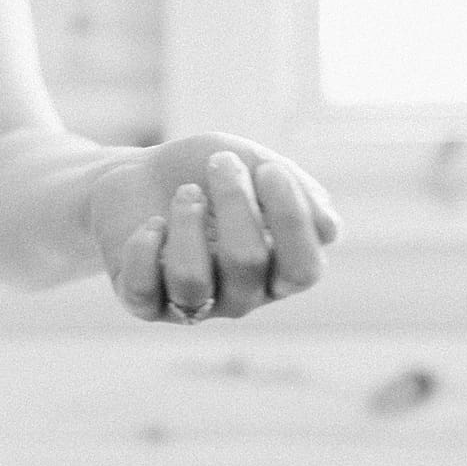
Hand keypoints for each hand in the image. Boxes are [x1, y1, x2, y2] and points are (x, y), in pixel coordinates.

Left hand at [89, 133, 340, 323]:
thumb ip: (296, 190)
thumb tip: (329, 231)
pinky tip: (152, 223)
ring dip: (186, 222)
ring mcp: (191, 304)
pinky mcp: (143, 302)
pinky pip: (143, 293)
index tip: (268, 168)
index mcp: (278, 270)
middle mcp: (241, 296)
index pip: (303, 269)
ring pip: (192, 281)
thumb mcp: (252, 162)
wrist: (138, 175)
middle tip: (219, 162)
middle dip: (233, 201)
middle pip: (247, 262)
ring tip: (184, 193)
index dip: (291, 220)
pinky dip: (144, 250)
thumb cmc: (205, 172)